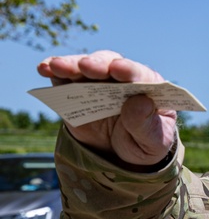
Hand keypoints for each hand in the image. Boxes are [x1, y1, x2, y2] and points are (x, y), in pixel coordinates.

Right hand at [37, 50, 176, 165]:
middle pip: (110, 64)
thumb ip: (147, 124)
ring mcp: (97, 82)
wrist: (122, 155)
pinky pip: (64, 79)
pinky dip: (53, 71)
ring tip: (57, 67)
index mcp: (148, 87)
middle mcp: (122, 78)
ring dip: (71, 64)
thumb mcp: (154, 141)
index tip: (117, 69)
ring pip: (84, 67)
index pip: (140, 75)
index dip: (129, 70)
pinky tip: (44, 69)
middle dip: (97, 64)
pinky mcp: (76, 90)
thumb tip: (141, 102)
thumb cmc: (145, 143)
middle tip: (85, 66)